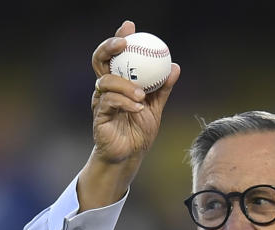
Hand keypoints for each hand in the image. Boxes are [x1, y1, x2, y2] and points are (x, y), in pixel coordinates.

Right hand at [91, 20, 180, 163]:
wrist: (129, 157)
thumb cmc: (138, 132)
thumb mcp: (155, 108)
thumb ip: (162, 88)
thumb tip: (175, 66)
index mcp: (117, 82)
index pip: (115, 55)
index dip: (119, 38)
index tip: (130, 27)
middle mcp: (105, 89)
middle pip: (100, 60)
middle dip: (109, 47)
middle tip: (124, 44)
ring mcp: (100, 101)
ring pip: (106, 81)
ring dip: (125, 85)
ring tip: (142, 94)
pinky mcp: (99, 116)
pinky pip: (109, 102)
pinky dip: (126, 102)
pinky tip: (138, 107)